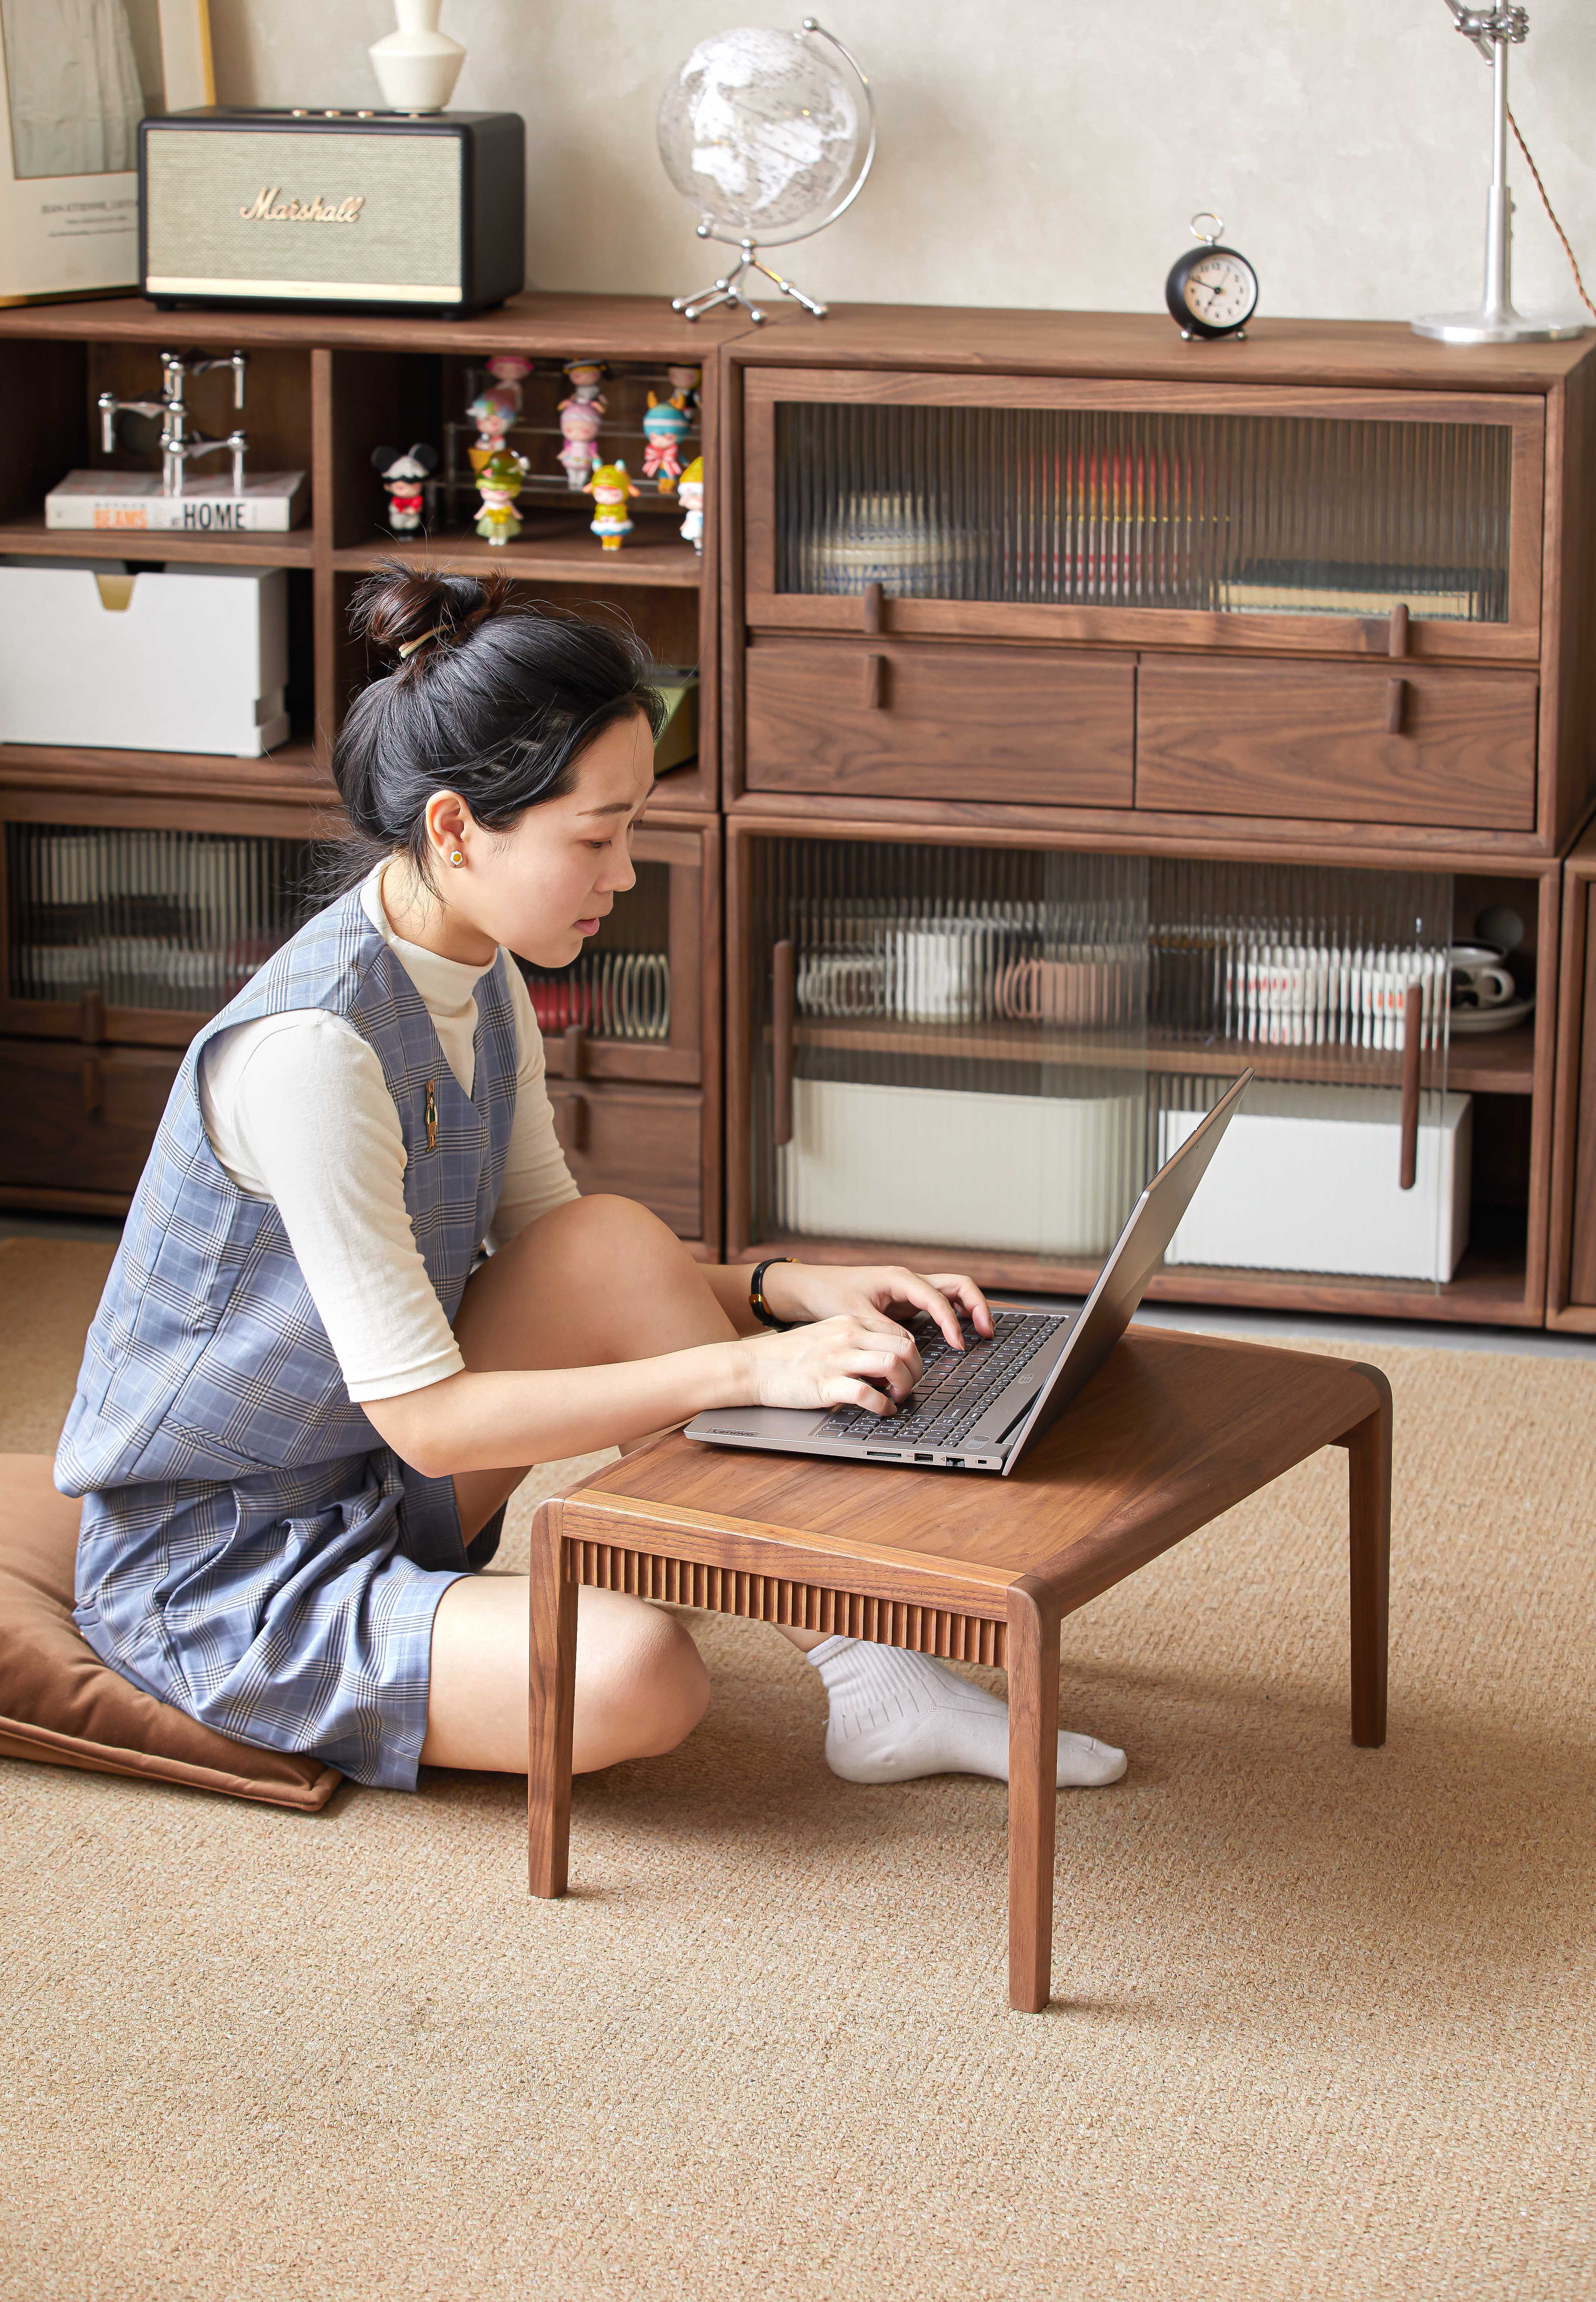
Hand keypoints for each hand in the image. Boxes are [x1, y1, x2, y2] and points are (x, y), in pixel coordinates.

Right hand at [737, 1314, 923, 1417]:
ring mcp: (837, 1359)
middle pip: (904, 1347)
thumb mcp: (827, 1335)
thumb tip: (886, 1361)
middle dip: (916, 1371)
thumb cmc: (789, 1355)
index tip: (909, 1370)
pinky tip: (882, 1410)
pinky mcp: (826, 1383)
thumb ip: (856, 1341)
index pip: (899, 1332)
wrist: (754, 1366)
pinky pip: (867, 1394)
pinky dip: (883, 1405)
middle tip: (909, 1386)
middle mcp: (848, 1336)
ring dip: (905, 1386)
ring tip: (898, 1398)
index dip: (913, 1355)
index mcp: (850, 1322)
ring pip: (892, 1364)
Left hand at [761, 1260, 993, 1352]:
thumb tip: (908, 1346)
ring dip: (971, 1308)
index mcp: (900, 1279)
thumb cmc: (830, 1295)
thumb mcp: (854, 1315)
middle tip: (987, 1331)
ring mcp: (911, 1291)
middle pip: (957, 1285)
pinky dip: (955, 1315)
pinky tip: (960, 1332)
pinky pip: (940, 1305)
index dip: (951, 1322)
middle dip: (977, 1305)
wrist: (812, 1288)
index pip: (937, 1298)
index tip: (958, 1345)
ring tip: (983, 1332)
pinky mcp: (907, 1303)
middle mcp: (910, 1281)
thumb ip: (883, 1329)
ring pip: (952, 1292)